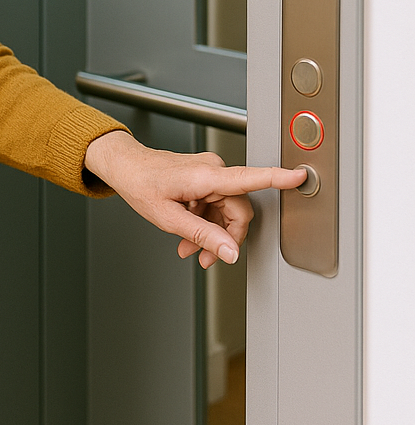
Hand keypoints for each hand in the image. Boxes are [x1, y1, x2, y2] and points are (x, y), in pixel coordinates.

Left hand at [83, 130, 305, 269]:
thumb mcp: (168, 218)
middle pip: (238, 210)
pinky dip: (205, 222)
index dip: (278, 179)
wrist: (125, 166)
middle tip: (206, 258)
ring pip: (226, 210)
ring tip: (190, 248)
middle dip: (224, 237)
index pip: (250, 178)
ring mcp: (209, 171)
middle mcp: (212, 170)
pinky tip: (189, 235)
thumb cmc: (140, 184)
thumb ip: (202, 235)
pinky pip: (216, 204)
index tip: (300, 176)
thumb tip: (230, 252)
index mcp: (205, 176)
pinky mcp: (204, 176)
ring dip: (212, 233)